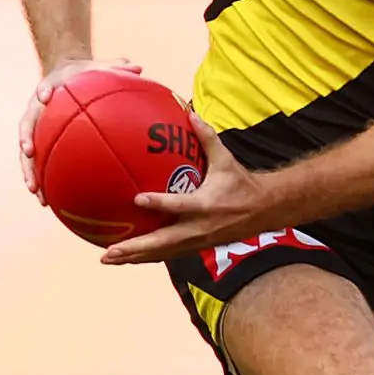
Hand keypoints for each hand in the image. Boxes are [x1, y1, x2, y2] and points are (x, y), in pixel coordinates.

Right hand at [18, 58, 139, 195]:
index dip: (43, 90)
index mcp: (51, 87)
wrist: (64, 76)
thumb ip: (116, 68)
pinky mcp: (39, 142)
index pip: (44, 86)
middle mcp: (37, 108)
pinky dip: (41, 180)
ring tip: (34, 191)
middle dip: (26, 139)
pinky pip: (38, 163)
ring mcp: (36, 127)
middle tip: (28, 153)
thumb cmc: (85, 74)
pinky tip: (47, 200)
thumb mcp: (99, 68)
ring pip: (27, 151)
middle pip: (27, 124)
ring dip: (29, 170)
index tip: (43, 97)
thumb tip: (138, 68)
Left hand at [99, 117, 276, 264]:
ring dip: (135, 258)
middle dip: (135, 248)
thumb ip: (207, 139)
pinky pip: (167, 254)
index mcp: (206, 205)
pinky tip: (128, 258)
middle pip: (162, 242)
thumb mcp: (226, 160)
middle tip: (109, 251)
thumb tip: (191, 114)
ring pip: (162, 253)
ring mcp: (197, 241)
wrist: (264, 210)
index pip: (179, 206)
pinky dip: (146, 257)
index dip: (159, 203)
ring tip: (109, 259)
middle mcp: (199, 228)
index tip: (137, 198)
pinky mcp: (196, 247)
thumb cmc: (242, 183)